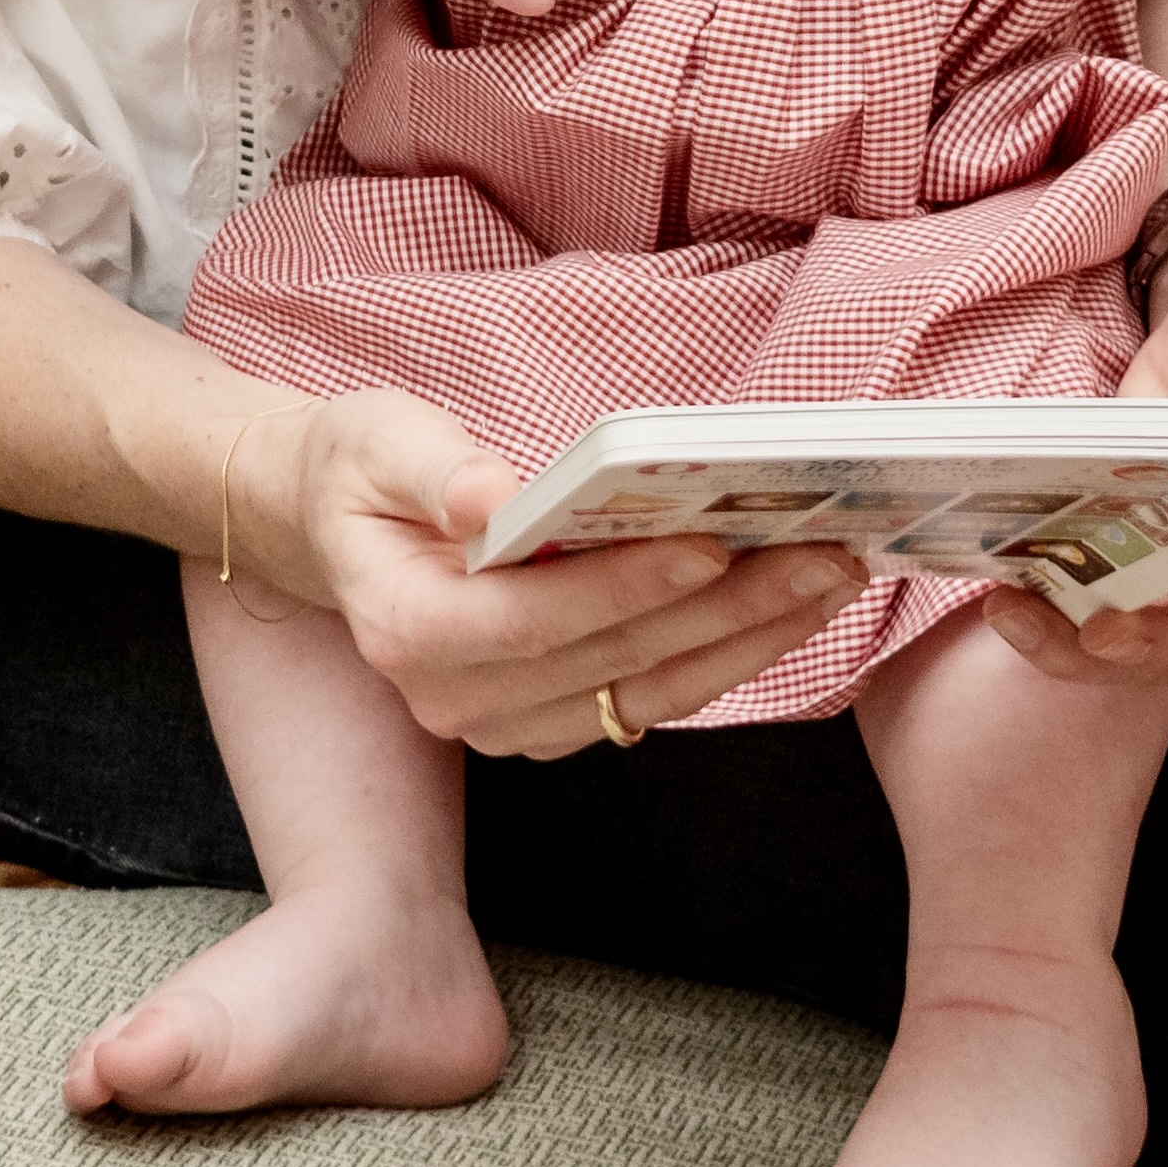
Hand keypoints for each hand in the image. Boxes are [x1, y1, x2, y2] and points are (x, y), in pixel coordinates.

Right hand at [251, 387, 861, 755]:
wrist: (339, 527)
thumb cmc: (362, 471)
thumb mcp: (376, 442)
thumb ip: (434, 471)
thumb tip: (492, 497)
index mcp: (405, 629)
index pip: (532, 621)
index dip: (624, 588)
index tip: (711, 543)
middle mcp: (455, 698)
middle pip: (611, 662)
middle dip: (725, 609)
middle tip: (818, 552)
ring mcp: (506, 724)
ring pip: (649, 694)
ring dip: (748, 639)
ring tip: (828, 575)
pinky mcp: (551, 723)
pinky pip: (653, 699)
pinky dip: (725, 654)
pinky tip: (784, 606)